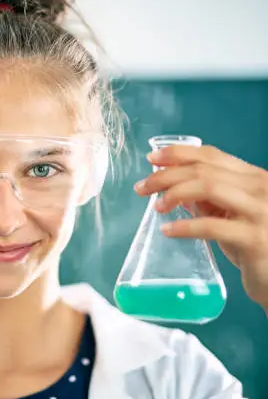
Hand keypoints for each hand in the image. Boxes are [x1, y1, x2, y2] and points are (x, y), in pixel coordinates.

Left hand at [133, 145, 267, 309]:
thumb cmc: (256, 244)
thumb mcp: (232, 215)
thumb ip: (209, 199)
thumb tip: (174, 186)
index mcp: (254, 177)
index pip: (212, 155)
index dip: (178, 154)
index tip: (152, 158)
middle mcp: (260, 188)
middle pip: (204, 170)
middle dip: (167, 175)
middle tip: (142, 187)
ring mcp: (261, 212)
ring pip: (208, 188)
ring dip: (174, 193)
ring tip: (156, 206)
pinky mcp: (254, 239)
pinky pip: (211, 226)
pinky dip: (184, 226)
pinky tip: (168, 230)